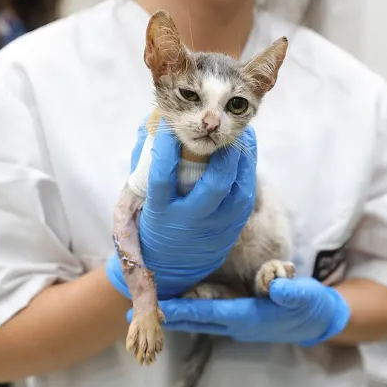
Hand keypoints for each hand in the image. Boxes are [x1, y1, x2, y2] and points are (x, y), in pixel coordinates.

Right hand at [106, 120, 257, 298]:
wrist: (174, 266)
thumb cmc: (154, 221)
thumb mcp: (137, 201)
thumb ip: (142, 163)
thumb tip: (151, 123)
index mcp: (161, 213)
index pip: (163, 176)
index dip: (166, 146)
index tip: (168, 121)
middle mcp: (191, 221)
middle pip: (215, 184)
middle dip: (221, 152)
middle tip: (219, 127)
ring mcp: (217, 225)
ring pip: (238, 189)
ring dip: (242, 157)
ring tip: (241, 132)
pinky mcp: (235, 225)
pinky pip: (247, 193)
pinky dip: (249, 168)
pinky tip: (246, 149)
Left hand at [151, 277, 350, 346]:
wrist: (318, 320)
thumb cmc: (310, 306)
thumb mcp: (306, 296)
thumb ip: (292, 292)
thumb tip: (277, 288)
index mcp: (247, 316)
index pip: (208, 312)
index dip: (182, 309)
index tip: (157, 308)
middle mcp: (235, 322)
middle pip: (194, 320)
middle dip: (165, 316)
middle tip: (132, 312)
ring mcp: (235, 322)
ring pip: (197, 319)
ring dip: (172, 315)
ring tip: (144, 309)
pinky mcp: (237, 316)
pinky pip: (206, 314)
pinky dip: (187, 310)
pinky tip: (174, 303)